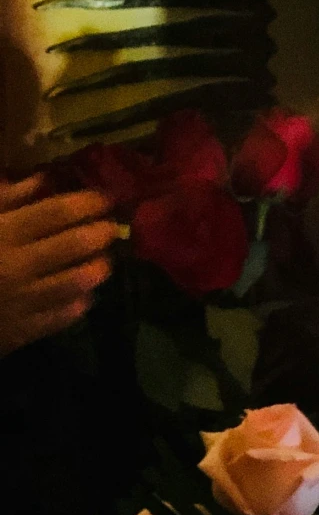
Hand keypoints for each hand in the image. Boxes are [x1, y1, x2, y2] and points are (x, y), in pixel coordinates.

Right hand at [0, 177, 117, 356]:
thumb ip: (5, 199)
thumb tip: (42, 180)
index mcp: (3, 234)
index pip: (57, 211)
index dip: (88, 202)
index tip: (105, 198)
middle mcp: (17, 266)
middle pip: (76, 244)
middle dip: (102, 233)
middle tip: (112, 228)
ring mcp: (21, 303)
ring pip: (78, 282)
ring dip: (98, 269)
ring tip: (103, 261)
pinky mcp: (19, 334)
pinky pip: (62, 317)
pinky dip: (80, 303)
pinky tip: (83, 294)